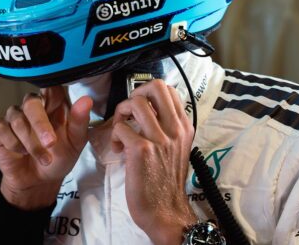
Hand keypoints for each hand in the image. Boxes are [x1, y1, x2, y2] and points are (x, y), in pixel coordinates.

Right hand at [0, 86, 91, 209]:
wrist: (39, 182)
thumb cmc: (58, 158)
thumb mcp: (75, 143)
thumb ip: (80, 121)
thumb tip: (86, 100)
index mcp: (53, 104)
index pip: (51, 87)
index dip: (52, 93)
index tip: (56, 106)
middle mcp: (32, 106)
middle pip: (31, 101)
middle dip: (40, 124)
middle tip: (50, 143)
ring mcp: (14, 117)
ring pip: (17, 119)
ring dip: (31, 143)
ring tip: (44, 159)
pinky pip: (1, 128)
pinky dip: (13, 143)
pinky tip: (21, 152)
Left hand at [111, 80, 197, 244]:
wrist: (166, 211)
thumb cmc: (167, 182)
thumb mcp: (177, 148)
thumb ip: (168, 128)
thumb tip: (150, 111)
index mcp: (184, 126)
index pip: (169, 90)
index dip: (148, 94)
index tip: (141, 111)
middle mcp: (174, 128)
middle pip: (155, 86)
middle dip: (135, 94)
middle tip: (129, 113)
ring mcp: (159, 138)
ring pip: (135, 102)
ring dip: (121, 114)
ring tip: (121, 131)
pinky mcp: (141, 149)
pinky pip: (120, 127)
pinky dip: (114, 136)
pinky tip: (118, 149)